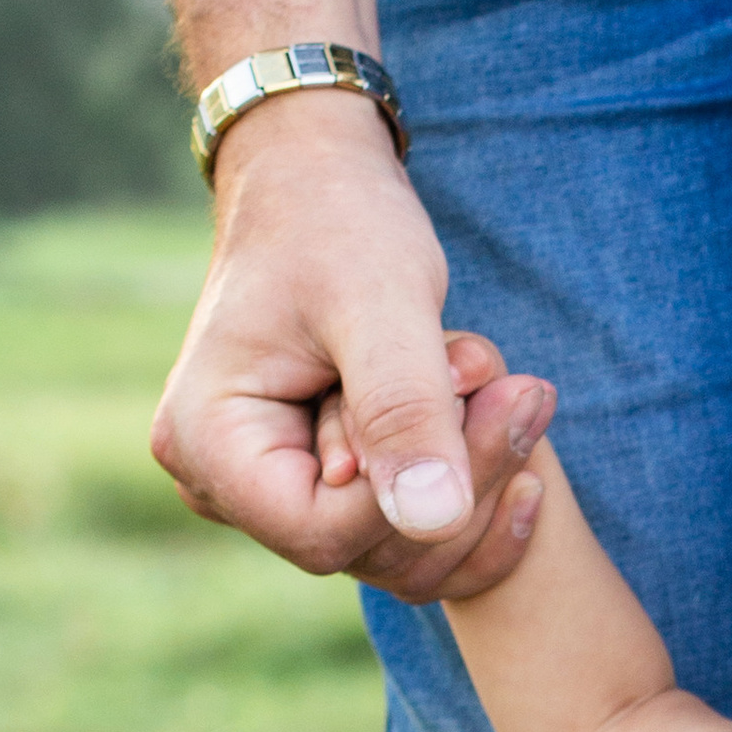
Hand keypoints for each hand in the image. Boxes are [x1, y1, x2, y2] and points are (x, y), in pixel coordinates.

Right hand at [150, 91, 553, 598]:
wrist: (320, 180)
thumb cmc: (337, 221)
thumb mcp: (379, 304)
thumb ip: (403, 410)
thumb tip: (433, 522)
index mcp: (207, 442)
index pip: (327, 533)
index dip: (421, 489)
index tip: (491, 401)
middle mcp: (222, 485)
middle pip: (370, 548)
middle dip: (463, 473)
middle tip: (525, 386)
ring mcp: (269, 494)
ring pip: (402, 552)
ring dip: (477, 474)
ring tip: (514, 386)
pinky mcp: (321, 488)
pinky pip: (410, 535)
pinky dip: (473, 487)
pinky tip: (520, 431)